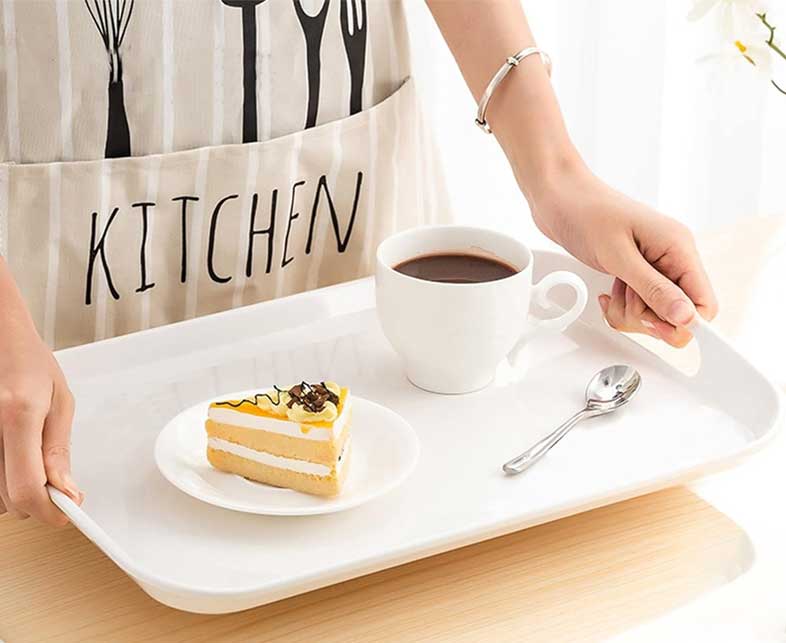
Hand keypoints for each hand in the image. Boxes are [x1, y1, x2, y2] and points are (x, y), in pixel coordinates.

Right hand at [0, 258, 81, 524]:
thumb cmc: (27, 362)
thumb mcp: (59, 401)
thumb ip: (58, 449)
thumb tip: (67, 490)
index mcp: (17, 416)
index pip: (27, 489)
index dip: (49, 511)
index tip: (66, 513)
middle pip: (8, 500)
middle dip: (37, 500)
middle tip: (55, 482)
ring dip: (17, 490)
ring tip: (30, 458)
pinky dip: (2, 478)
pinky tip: (14, 456)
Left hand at [529, 163, 717, 346]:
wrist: (558, 196)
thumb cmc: (586, 212)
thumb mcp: (618, 256)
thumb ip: (653, 289)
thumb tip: (686, 318)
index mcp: (678, 247)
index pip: (704, 302)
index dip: (683, 323)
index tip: (655, 326)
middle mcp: (671, 256)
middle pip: (678, 313)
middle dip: (647, 316)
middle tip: (624, 297)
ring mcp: (653, 264)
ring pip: (655, 312)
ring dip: (630, 311)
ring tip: (613, 289)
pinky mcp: (635, 270)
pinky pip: (638, 304)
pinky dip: (621, 306)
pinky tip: (608, 292)